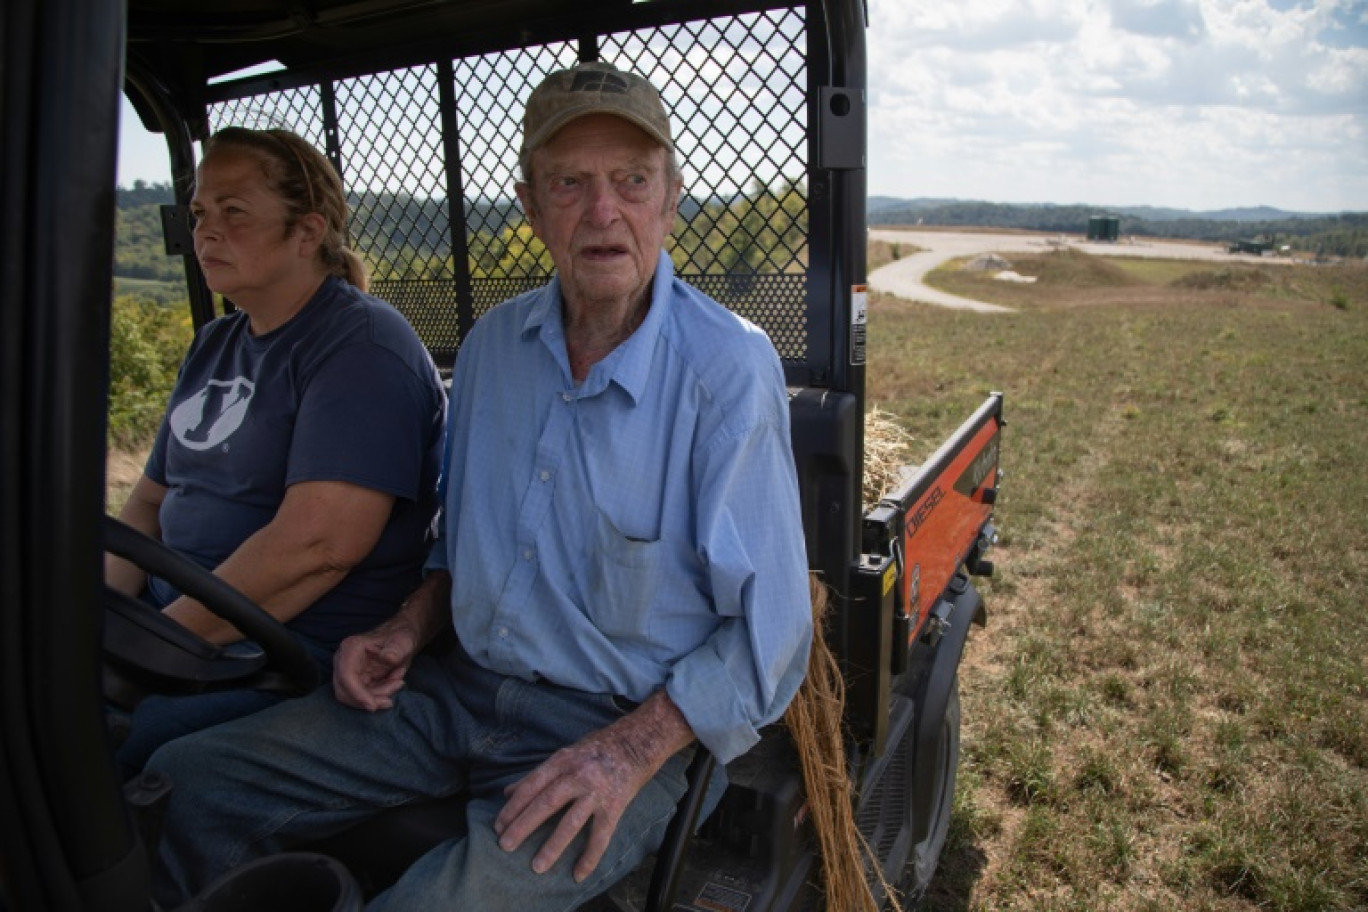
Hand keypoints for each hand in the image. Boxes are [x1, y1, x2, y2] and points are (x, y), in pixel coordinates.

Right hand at [332, 624, 418, 710]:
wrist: (401, 640)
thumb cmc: (400, 637)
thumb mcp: (403, 641)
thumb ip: (397, 649)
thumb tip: (388, 658)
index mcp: (351, 648)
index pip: (346, 676)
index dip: (357, 694)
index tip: (373, 707)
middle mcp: (343, 661)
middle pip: (345, 692)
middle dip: (369, 698)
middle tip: (392, 696)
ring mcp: (347, 672)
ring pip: (354, 698)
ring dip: (378, 696)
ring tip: (398, 682)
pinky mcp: (355, 682)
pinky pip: (362, 697)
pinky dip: (379, 695)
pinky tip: (393, 682)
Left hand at [492, 691, 693, 881]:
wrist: (640, 741)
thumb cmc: (600, 746)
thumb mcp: (567, 753)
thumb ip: (538, 774)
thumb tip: (508, 792)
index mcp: (563, 760)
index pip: (531, 786)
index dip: (513, 807)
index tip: (498, 826)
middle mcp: (578, 775)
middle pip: (545, 803)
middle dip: (523, 826)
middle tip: (505, 846)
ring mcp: (597, 791)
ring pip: (570, 822)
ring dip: (552, 846)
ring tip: (537, 866)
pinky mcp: (615, 805)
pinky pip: (600, 835)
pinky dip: (590, 857)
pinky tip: (578, 874)